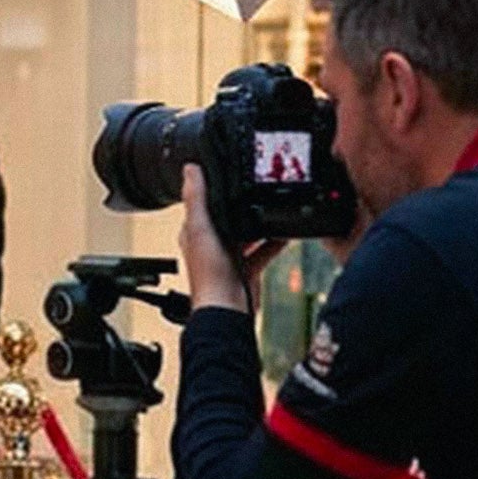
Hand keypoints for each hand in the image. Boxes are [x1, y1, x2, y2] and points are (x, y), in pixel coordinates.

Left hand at [178, 167, 282, 314]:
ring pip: (248, 234)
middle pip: (228, 218)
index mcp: (195, 232)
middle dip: (242, 205)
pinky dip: (274, 242)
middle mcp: (211, 244)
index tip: (228, 173)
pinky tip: (287, 234)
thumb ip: (197, 199)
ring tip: (276, 208)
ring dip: (261, 223)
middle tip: (259, 189)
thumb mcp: (201, 229)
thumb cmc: (209, 275)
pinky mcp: (246, 269)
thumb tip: (190, 170)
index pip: (203, 204)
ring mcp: (229, 257)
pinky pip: (263, 250)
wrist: (228, 308)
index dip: (214, 189)